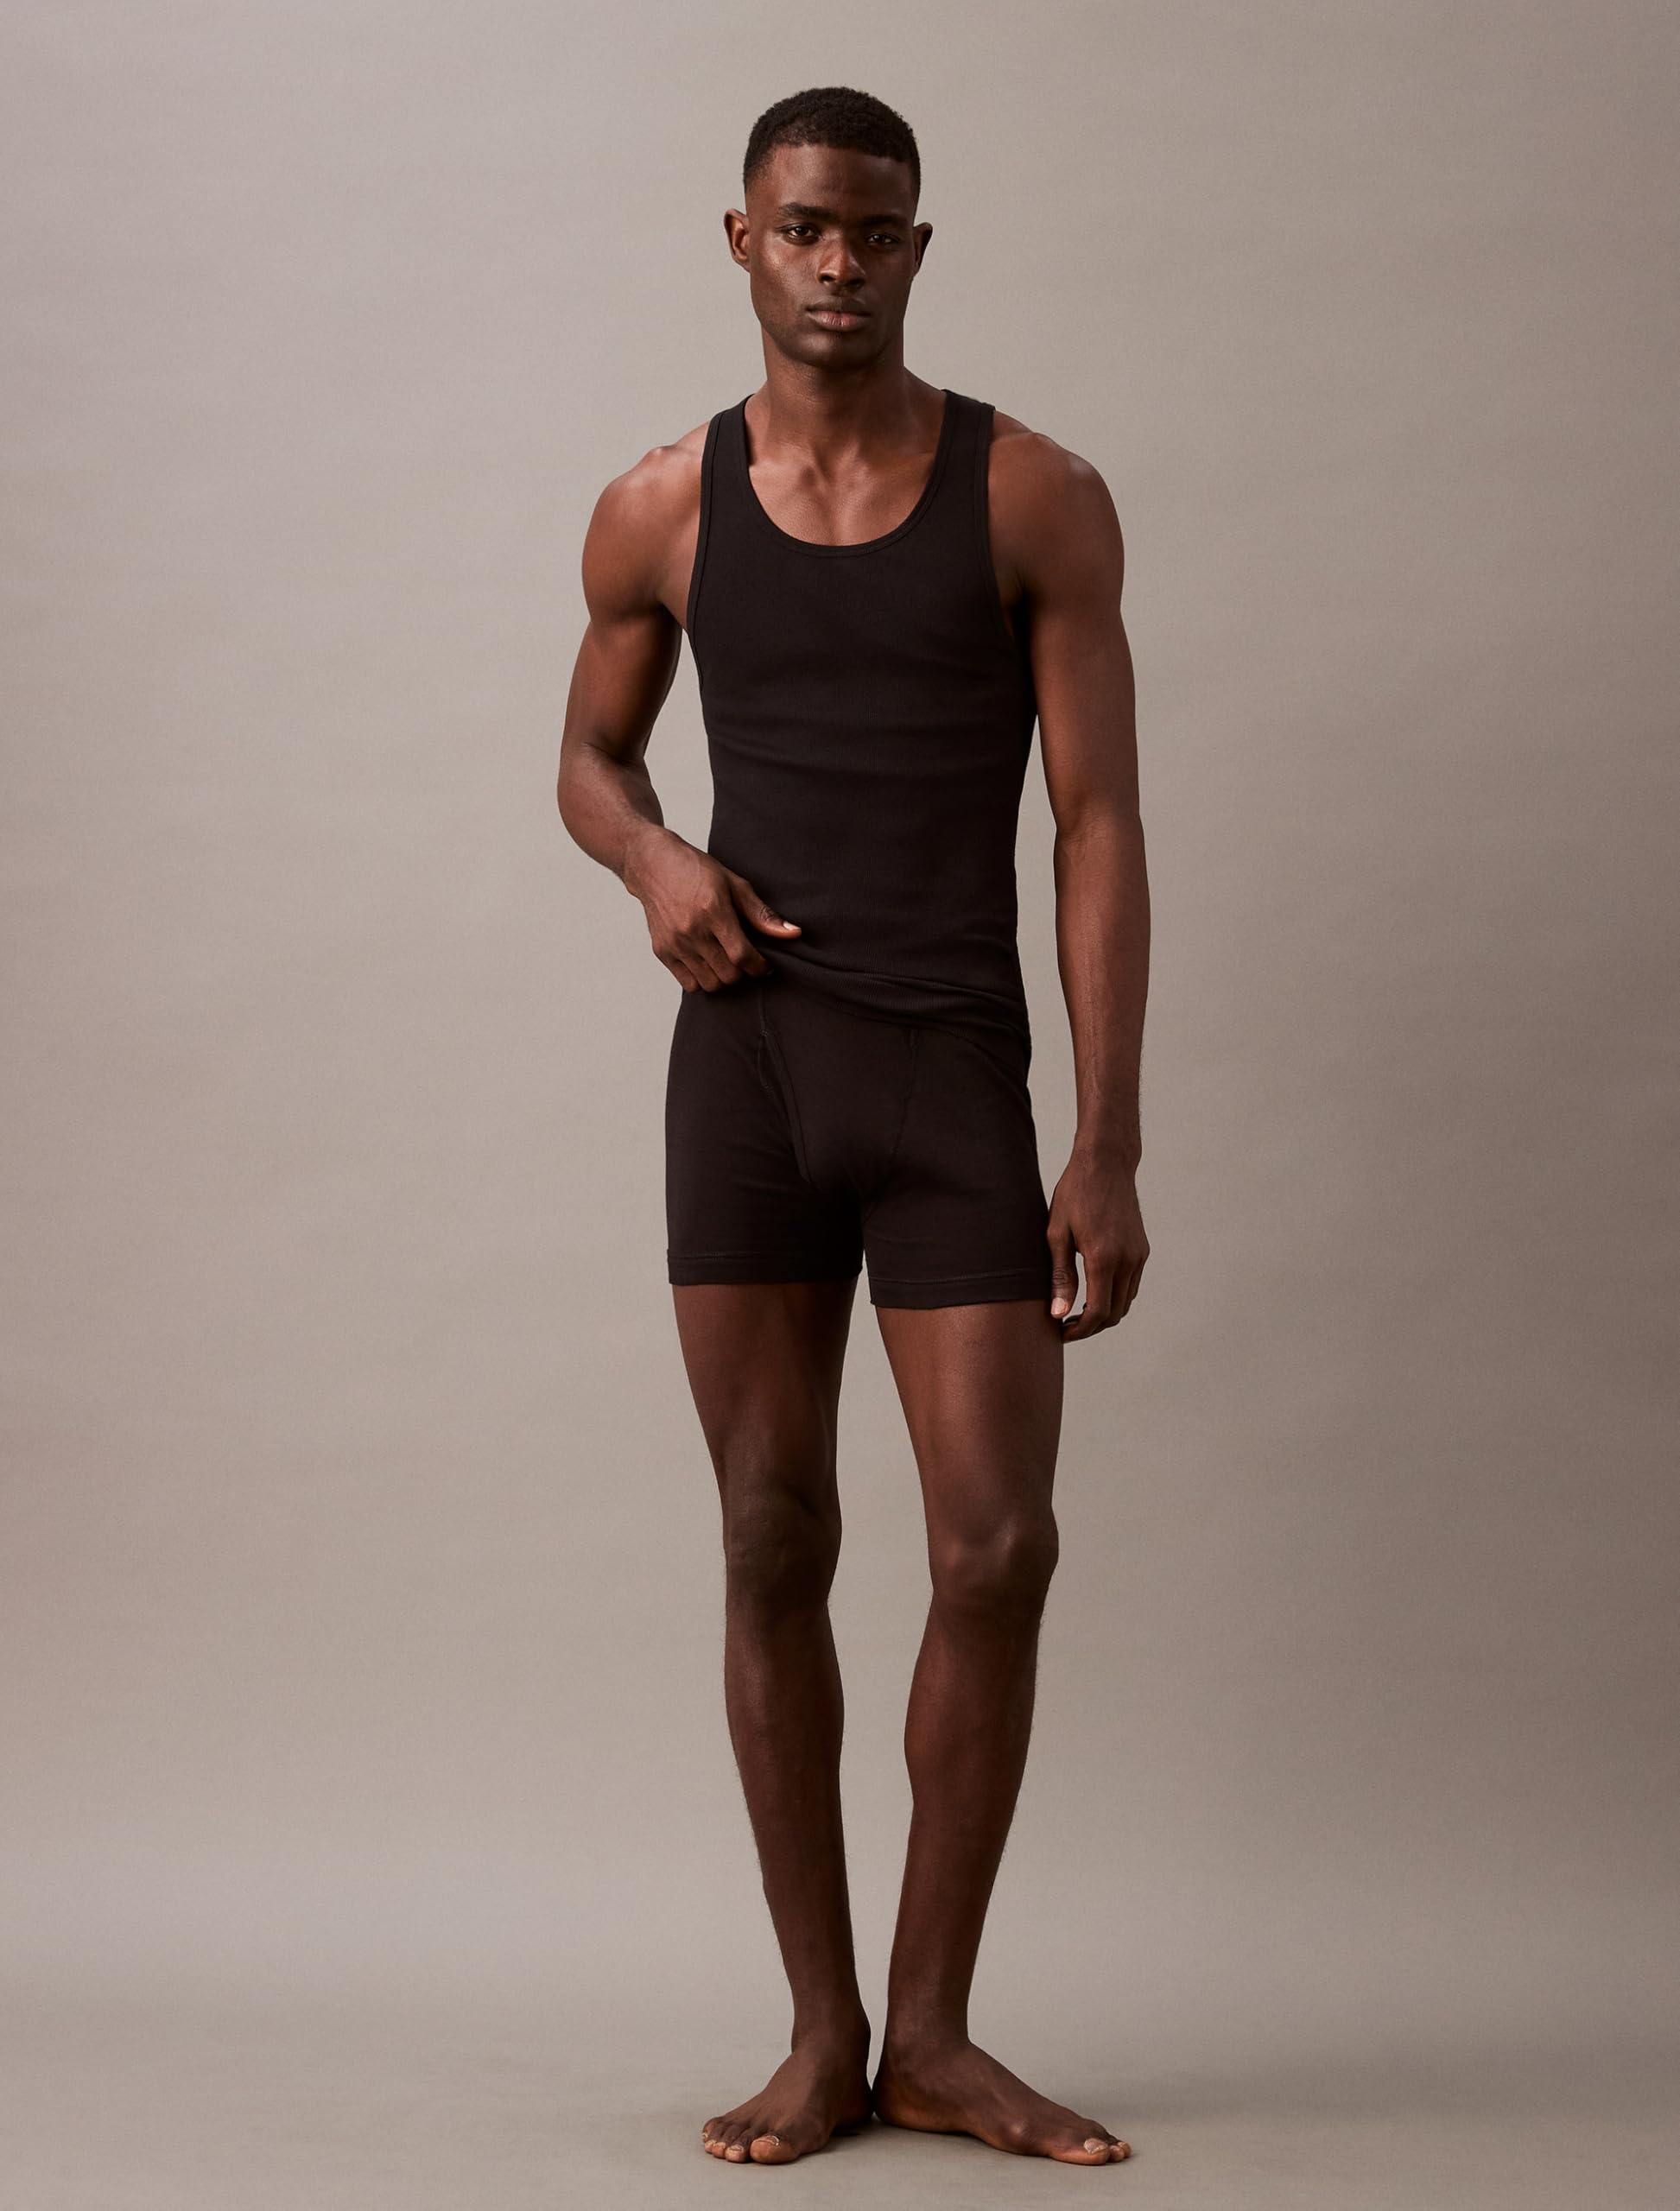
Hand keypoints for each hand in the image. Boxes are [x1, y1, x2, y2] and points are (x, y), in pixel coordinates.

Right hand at [624, 826, 800, 990]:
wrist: (653, 865)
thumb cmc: (696, 870)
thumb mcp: (734, 884)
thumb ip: (762, 914)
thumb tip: (793, 933)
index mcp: (713, 911)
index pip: (742, 956)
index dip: (759, 967)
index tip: (765, 965)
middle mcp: (692, 930)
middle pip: (728, 975)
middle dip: (743, 972)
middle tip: (744, 958)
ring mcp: (675, 943)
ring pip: (710, 984)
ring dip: (724, 978)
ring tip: (726, 960)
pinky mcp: (662, 951)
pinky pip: (689, 984)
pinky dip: (703, 980)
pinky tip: (708, 962)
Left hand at [1046, 1148, 1148, 1338]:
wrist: (1106, 1163)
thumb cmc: (1075, 1194)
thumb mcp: (1057, 1234)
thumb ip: (1060, 1277)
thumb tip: (1058, 1313)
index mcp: (1103, 1258)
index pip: (1098, 1312)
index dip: (1080, 1331)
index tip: (1061, 1333)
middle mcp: (1127, 1260)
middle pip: (1115, 1313)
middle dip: (1091, 1327)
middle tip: (1065, 1326)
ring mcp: (1138, 1255)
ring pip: (1126, 1301)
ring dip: (1105, 1313)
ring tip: (1076, 1311)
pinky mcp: (1142, 1249)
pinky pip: (1131, 1284)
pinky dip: (1115, 1296)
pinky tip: (1093, 1291)